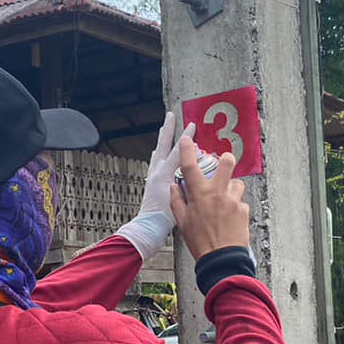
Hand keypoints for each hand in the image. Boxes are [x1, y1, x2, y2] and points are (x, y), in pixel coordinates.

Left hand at [116, 112, 195, 259]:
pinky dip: (159, 155)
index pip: (178, 152)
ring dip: (162, 141)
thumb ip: (187, 178)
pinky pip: (156, 163)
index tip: (193, 125)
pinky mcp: (151, 184)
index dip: (187, 139)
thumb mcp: (179, 196)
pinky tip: (160, 156)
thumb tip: (195, 163)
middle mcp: (156, 172)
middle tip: (170, 115)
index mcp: (164, 174)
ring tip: (164, 130)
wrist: (148, 228)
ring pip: (158, 153)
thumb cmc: (164, 217)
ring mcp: (152, 178)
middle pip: (163, 145)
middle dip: (167, 130)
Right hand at [169, 135, 249, 258]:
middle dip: (226, 159)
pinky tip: (229, 218)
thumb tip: (174, 188)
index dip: (187, 150)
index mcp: (200, 194)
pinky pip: (241, 202)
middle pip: (227, 162)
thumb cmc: (201, 243)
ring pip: (237, 183)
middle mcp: (218, 193)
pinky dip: (235, 207)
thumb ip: (177, 202)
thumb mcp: (182, 223)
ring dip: (231, 188)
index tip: (187, 139)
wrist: (222, 260)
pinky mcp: (244, 210)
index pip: (191, 166)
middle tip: (223, 164)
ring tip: (225, 201)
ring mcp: (233, 201)